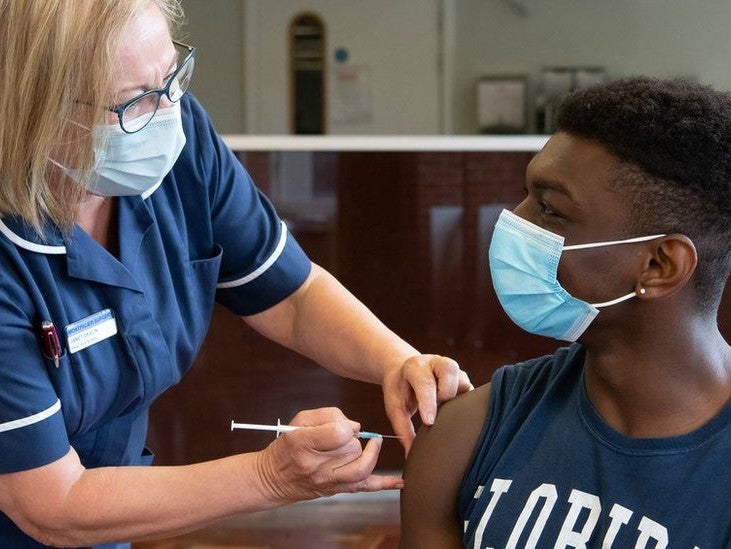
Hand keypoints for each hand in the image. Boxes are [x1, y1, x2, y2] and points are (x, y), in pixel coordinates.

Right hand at [253, 408, 402, 504]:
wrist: (273, 478)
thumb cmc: (287, 445)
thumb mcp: (299, 421)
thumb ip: (328, 415)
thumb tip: (356, 425)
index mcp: (304, 443)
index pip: (339, 433)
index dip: (346, 426)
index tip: (342, 425)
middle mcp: (316, 466)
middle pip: (353, 449)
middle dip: (355, 439)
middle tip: (345, 436)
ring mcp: (328, 482)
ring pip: (362, 467)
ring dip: (366, 453)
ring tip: (365, 445)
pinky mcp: (337, 490)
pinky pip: (364, 488)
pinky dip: (384, 484)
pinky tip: (399, 481)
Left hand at [382, 354, 472, 452]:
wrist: (404, 372)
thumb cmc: (399, 390)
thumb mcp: (394, 407)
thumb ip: (402, 429)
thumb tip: (411, 454)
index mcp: (416, 367)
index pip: (425, 382)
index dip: (428, 402)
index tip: (429, 422)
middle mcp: (437, 363)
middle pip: (449, 374)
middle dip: (445, 396)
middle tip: (435, 413)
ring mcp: (453, 370)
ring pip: (464, 382)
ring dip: (457, 401)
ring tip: (445, 413)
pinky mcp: (464, 379)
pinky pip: (471, 392)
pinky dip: (465, 406)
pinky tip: (456, 415)